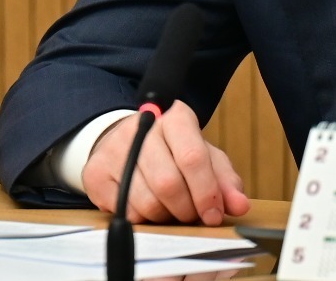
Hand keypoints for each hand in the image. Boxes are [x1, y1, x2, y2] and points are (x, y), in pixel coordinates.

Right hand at [80, 100, 250, 225]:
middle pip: (169, 183)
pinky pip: (125, 211)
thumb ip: (225, 181)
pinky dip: (142, 218)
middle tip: (191, 215)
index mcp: (175, 117)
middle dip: (186, 209)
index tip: (213, 214)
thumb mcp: (205, 158)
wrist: (128, 144)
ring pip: (146, 201)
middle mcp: (141, 127)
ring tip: (169, 208)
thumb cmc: (173, 153)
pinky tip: (147, 205)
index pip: (192, 157)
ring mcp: (114, 149)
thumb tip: (240, 205)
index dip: (206, 191)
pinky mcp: (95, 172)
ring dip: (164, 215)